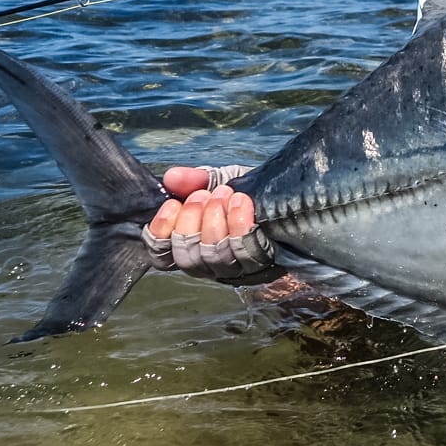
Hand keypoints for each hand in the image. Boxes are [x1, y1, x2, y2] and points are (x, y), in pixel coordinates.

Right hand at [141, 166, 284, 284]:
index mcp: (191, 246)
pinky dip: (240, 224)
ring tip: (224, 194)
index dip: (159, 234)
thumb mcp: (217, 180)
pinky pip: (246, 251)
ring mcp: (237, 268)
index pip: (162, 256)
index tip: (171, 204)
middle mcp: (210, 264)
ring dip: (215, 222)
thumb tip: (170, 177)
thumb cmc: (245, 192)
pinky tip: (241, 201)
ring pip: (215, 258)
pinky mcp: (263, 263)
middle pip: (187, 259)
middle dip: (191, 223)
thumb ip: (193, 180)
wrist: (286, 192)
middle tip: (203, 195)